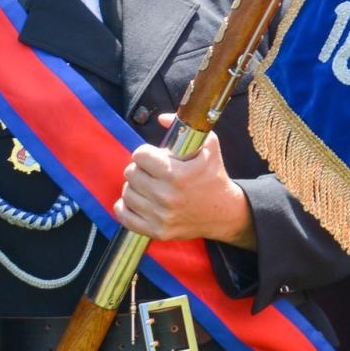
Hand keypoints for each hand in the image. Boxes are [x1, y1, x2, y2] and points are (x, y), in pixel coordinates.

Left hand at [116, 114, 255, 247]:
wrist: (224, 213)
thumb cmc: (214, 176)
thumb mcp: (208, 146)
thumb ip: (186, 126)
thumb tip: (161, 118)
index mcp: (177, 174)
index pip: (140, 155)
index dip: (145, 153)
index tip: (153, 157)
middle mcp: (167, 196)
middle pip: (130, 173)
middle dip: (140, 169)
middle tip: (151, 172)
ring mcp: (161, 216)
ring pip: (127, 193)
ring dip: (134, 187)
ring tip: (147, 186)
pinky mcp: (157, 232)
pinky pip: (125, 217)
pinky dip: (125, 208)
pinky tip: (136, 201)